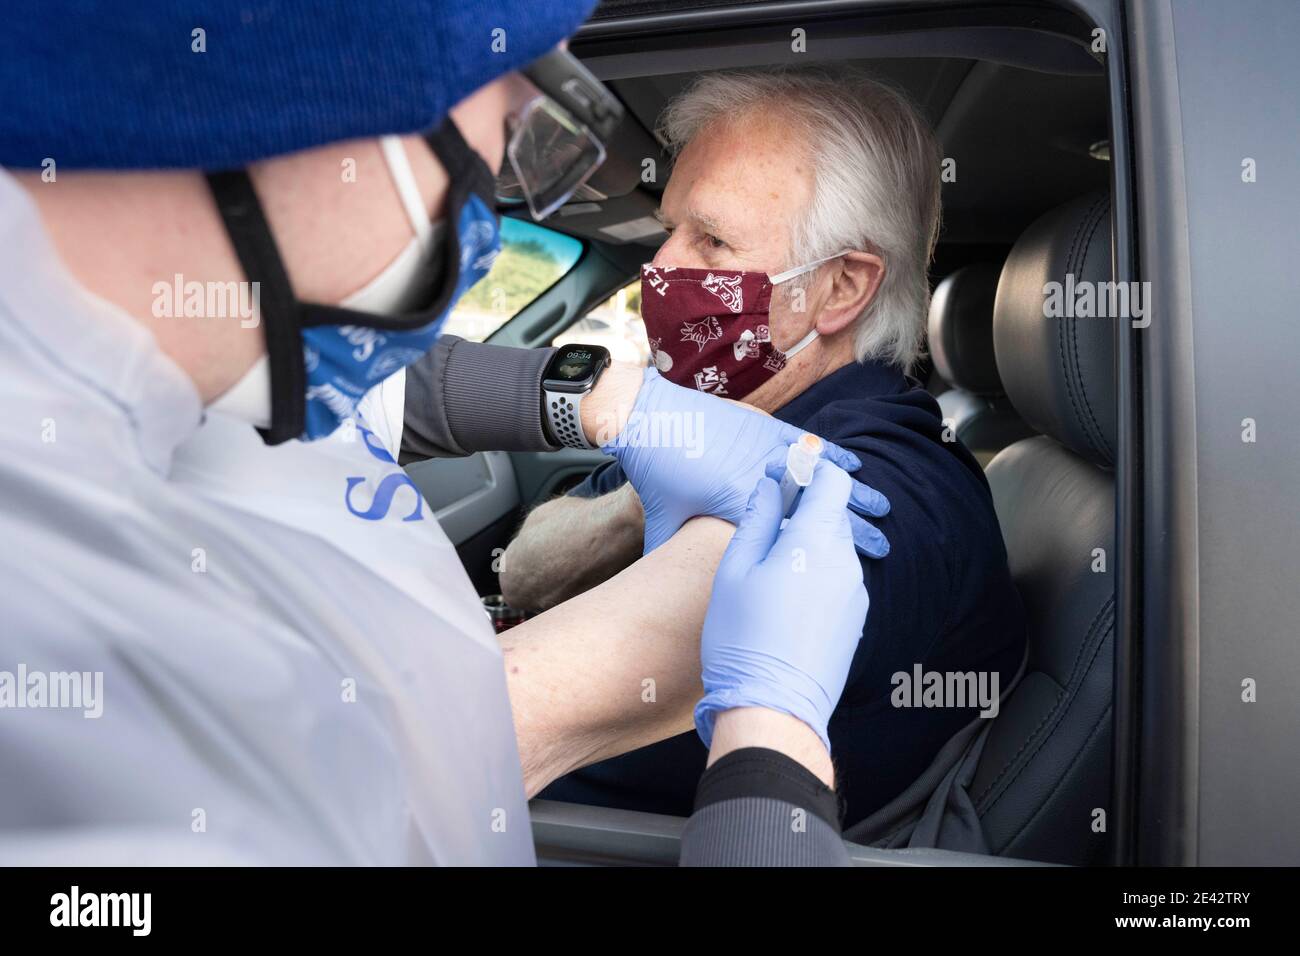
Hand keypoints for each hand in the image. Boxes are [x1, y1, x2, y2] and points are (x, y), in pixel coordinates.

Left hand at [597, 367, 889, 555]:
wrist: (648, 416)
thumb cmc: (654, 471)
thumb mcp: (662, 519)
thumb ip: (670, 552)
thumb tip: (659, 594)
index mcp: (738, 504)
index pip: (789, 532)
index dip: (822, 549)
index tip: (849, 564)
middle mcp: (759, 479)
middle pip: (815, 509)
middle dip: (851, 526)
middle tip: (882, 545)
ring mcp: (765, 449)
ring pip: (819, 476)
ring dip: (851, 492)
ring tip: (880, 506)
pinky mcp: (763, 426)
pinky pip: (806, 442)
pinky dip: (830, 454)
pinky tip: (853, 464)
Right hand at [694, 460, 870, 752]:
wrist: (773, 709)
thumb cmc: (742, 639)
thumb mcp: (734, 570)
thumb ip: (756, 519)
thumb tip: (770, 487)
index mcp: (816, 541)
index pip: (833, 480)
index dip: (809, 470)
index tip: (784, 475)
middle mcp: (846, 562)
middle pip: (834, 514)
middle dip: (805, 508)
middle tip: (768, 519)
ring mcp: (855, 594)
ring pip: (835, 548)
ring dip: (809, 544)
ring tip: (770, 567)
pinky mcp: (855, 621)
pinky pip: (838, 580)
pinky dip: (817, 574)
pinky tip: (785, 599)